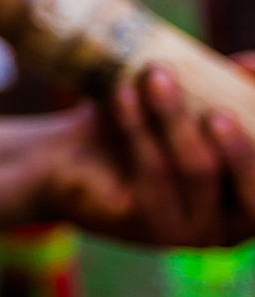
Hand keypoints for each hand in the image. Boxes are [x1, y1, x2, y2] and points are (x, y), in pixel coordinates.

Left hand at [40, 58, 254, 247]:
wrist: (61, 160)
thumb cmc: (137, 130)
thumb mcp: (184, 111)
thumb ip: (222, 93)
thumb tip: (252, 64)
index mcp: (250, 204)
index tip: (249, 97)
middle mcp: (227, 229)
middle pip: (247, 181)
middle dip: (237, 142)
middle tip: (217, 108)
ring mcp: (187, 232)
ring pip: (195, 170)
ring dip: (175, 116)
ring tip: (155, 74)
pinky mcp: (144, 227)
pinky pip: (150, 173)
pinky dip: (139, 127)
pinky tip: (124, 94)